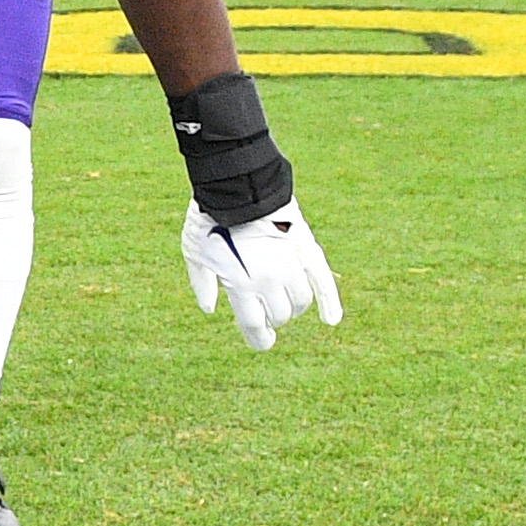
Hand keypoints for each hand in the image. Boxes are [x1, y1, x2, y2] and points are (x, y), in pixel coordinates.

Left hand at [182, 197, 342, 352]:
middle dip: (274, 317)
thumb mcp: (193, 252)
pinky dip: (330, 301)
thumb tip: (210, 309)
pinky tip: (331, 319)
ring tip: (284, 298)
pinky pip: (323, 280)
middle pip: (280, 315)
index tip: (263, 341)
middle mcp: (267, 281)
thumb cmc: (208, 219)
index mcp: (239, 286)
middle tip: (267, 309)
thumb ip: (202, 283)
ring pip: (301, 301)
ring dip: (293, 305)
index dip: (260, 339)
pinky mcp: (305, 249)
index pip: (255, 327)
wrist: (236, 184)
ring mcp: (289, 265)